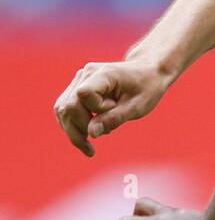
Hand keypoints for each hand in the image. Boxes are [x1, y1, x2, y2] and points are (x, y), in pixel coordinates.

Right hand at [54, 59, 172, 155]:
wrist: (147, 73)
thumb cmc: (146, 88)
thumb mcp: (137, 106)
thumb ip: (114, 119)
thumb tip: (91, 134)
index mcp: (103, 73)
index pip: (84, 94)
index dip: (96, 109)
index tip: (115, 108)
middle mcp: (85, 74)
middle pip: (67, 106)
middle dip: (80, 130)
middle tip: (98, 143)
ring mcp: (79, 80)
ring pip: (62, 110)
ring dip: (74, 131)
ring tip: (89, 146)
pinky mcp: (76, 88)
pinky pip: (65, 109)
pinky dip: (74, 125)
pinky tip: (87, 136)